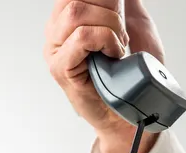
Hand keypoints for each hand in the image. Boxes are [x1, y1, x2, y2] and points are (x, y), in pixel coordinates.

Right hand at [44, 0, 165, 152]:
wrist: (131, 110)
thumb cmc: (129, 74)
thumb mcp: (129, 24)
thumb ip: (119, 4)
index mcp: (65, 20)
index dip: (103, 0)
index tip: (120, 12)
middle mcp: (54, 34)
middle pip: (76, 0)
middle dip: (109, 10)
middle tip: (121, 34)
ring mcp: (54, 52)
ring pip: (77, 13)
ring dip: (109, 26)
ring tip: (116, 46)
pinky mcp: (60, 69)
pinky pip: (82, 37)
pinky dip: (105, 41)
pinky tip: (112, 55)